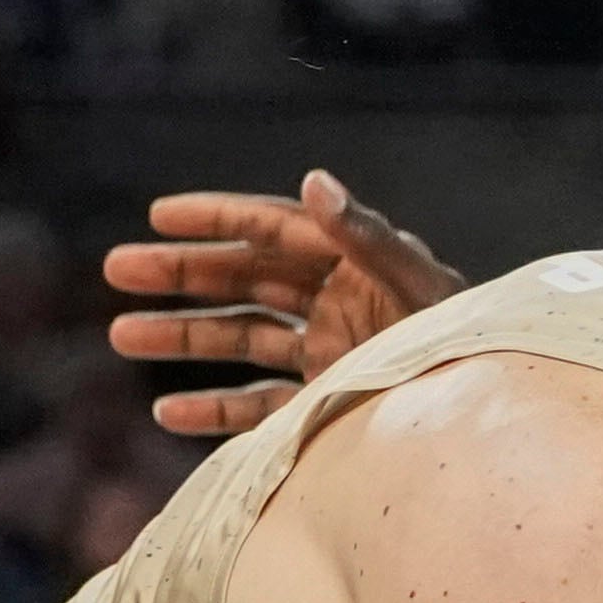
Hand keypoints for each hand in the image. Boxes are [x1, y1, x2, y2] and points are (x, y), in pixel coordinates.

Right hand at [100, 172, 466, 436]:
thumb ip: (365, 236)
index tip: (159, 215)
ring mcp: (327, 357)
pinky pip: (258, 407)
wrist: (485, 421)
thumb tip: (314, 181)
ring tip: (120, 334)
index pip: (271, 231)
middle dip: (180, 276)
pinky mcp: (325, 407)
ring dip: (181, 338)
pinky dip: (214, 410)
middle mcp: (334, 304)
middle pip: (242, 282)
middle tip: (117, 269)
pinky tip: (168, 410)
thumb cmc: (464, 342)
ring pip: (239, 342)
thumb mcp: (415, 286)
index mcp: (353, 263)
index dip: (216, 219)